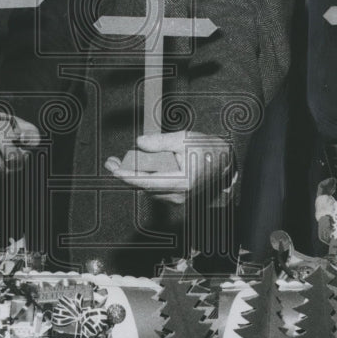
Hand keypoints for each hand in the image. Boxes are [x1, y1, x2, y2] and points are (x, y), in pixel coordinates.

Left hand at [104, 131, 231, 205]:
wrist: (225, 163)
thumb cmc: (207, 150)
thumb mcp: (184, 138)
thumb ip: (160, 142)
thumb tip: (140, 143)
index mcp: (181, 181)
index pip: (146, 181)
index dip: (127, 176)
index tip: (114, 169)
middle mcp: (178, 195)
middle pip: (143, 186)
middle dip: (126, 173)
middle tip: (110, 162)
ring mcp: (178, 199)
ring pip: (148, 188)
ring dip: (136, 175)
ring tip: (126, 161)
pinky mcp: (177, 198)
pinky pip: (156, 188)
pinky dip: (147, 178)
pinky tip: (143, 166)